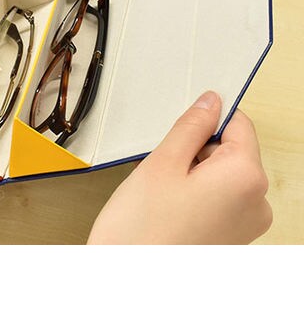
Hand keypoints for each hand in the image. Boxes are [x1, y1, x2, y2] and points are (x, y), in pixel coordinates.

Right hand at [88, 91, 271, 243]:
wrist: (126, 281)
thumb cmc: (142, 231)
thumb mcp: (163, 162)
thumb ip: (192, 125)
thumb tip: (211, 102)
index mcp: (246, 178)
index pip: (239, 124)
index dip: (210, 116)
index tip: (186, 120)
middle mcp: (257, 203)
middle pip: (231, 149)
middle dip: (197, 147)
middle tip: (164, 163)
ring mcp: (245, 223)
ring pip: (222, 173)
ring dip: (193, 169)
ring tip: (163, 188)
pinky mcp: (231, 235)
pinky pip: (219, 196)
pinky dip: (196, 190)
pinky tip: (169, 202)